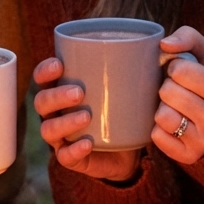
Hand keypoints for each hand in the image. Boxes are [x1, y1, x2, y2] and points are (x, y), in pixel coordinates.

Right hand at [33, 57, 141, 180]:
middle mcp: (56, 114)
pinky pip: (64, 156)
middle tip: (79, 92)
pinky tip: (87, 144)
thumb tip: (162, 45)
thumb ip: (138, 67)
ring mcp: (61, 138)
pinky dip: (74, 150)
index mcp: (63, 91)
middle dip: (56, 95)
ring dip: (64, 122)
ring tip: (86, 116)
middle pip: (41, 102)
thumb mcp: (128, 88)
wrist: (129, 150)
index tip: (59, 65)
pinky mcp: (72, 158)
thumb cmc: (124, 110)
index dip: (44, 71)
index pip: (42, 78)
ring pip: (48, 130)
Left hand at [151, 28, 203, 165]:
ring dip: (161, 109)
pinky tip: (173, 126)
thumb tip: (165, 44)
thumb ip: (188, 37)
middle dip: (166, 88)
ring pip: (162, 116)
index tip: (181, 73)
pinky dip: (159, 129)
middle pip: (168, 92)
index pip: (180, 69)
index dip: (174, 67)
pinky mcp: (188, 156)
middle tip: (177, 92)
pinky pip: (157, 137)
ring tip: (175, 108)